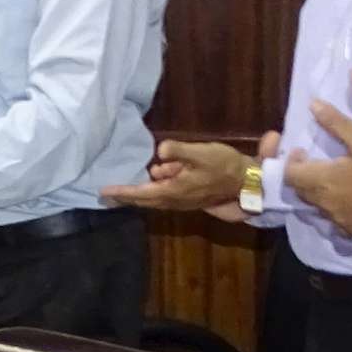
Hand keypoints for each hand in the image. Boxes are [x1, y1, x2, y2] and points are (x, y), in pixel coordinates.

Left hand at [103, 138, 250, 217]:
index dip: (122, 192)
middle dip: (126, 197)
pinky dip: (156, 187)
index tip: (103, 192)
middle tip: (106, 195)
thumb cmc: (223, 165)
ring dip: (140, 193)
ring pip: (156, 198)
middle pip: (145, 200)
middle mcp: (176, 200)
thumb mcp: (201, 153)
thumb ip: (179, 151)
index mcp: (174, 191)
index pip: (141, 193)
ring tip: (125, 185)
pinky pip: (167, 195)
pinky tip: (159, 173)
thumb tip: (160, 151)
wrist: (247, 181)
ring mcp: (184, 201)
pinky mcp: (191, 198)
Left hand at [282, 97, 351, 237]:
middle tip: (317, 161)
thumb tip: (313, 104)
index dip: (292, 161)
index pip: (289, 173)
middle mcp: (322, 203)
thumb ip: (337, 124)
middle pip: (300, 189)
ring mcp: (336, 219)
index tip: (304, 151)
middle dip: (303, 175)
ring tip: (334, 177)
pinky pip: (333, 217)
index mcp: (320, 180)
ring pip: (316, 204)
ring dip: (318, 190)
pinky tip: (350, 197)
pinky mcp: (351, 230)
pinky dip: (334, 205)